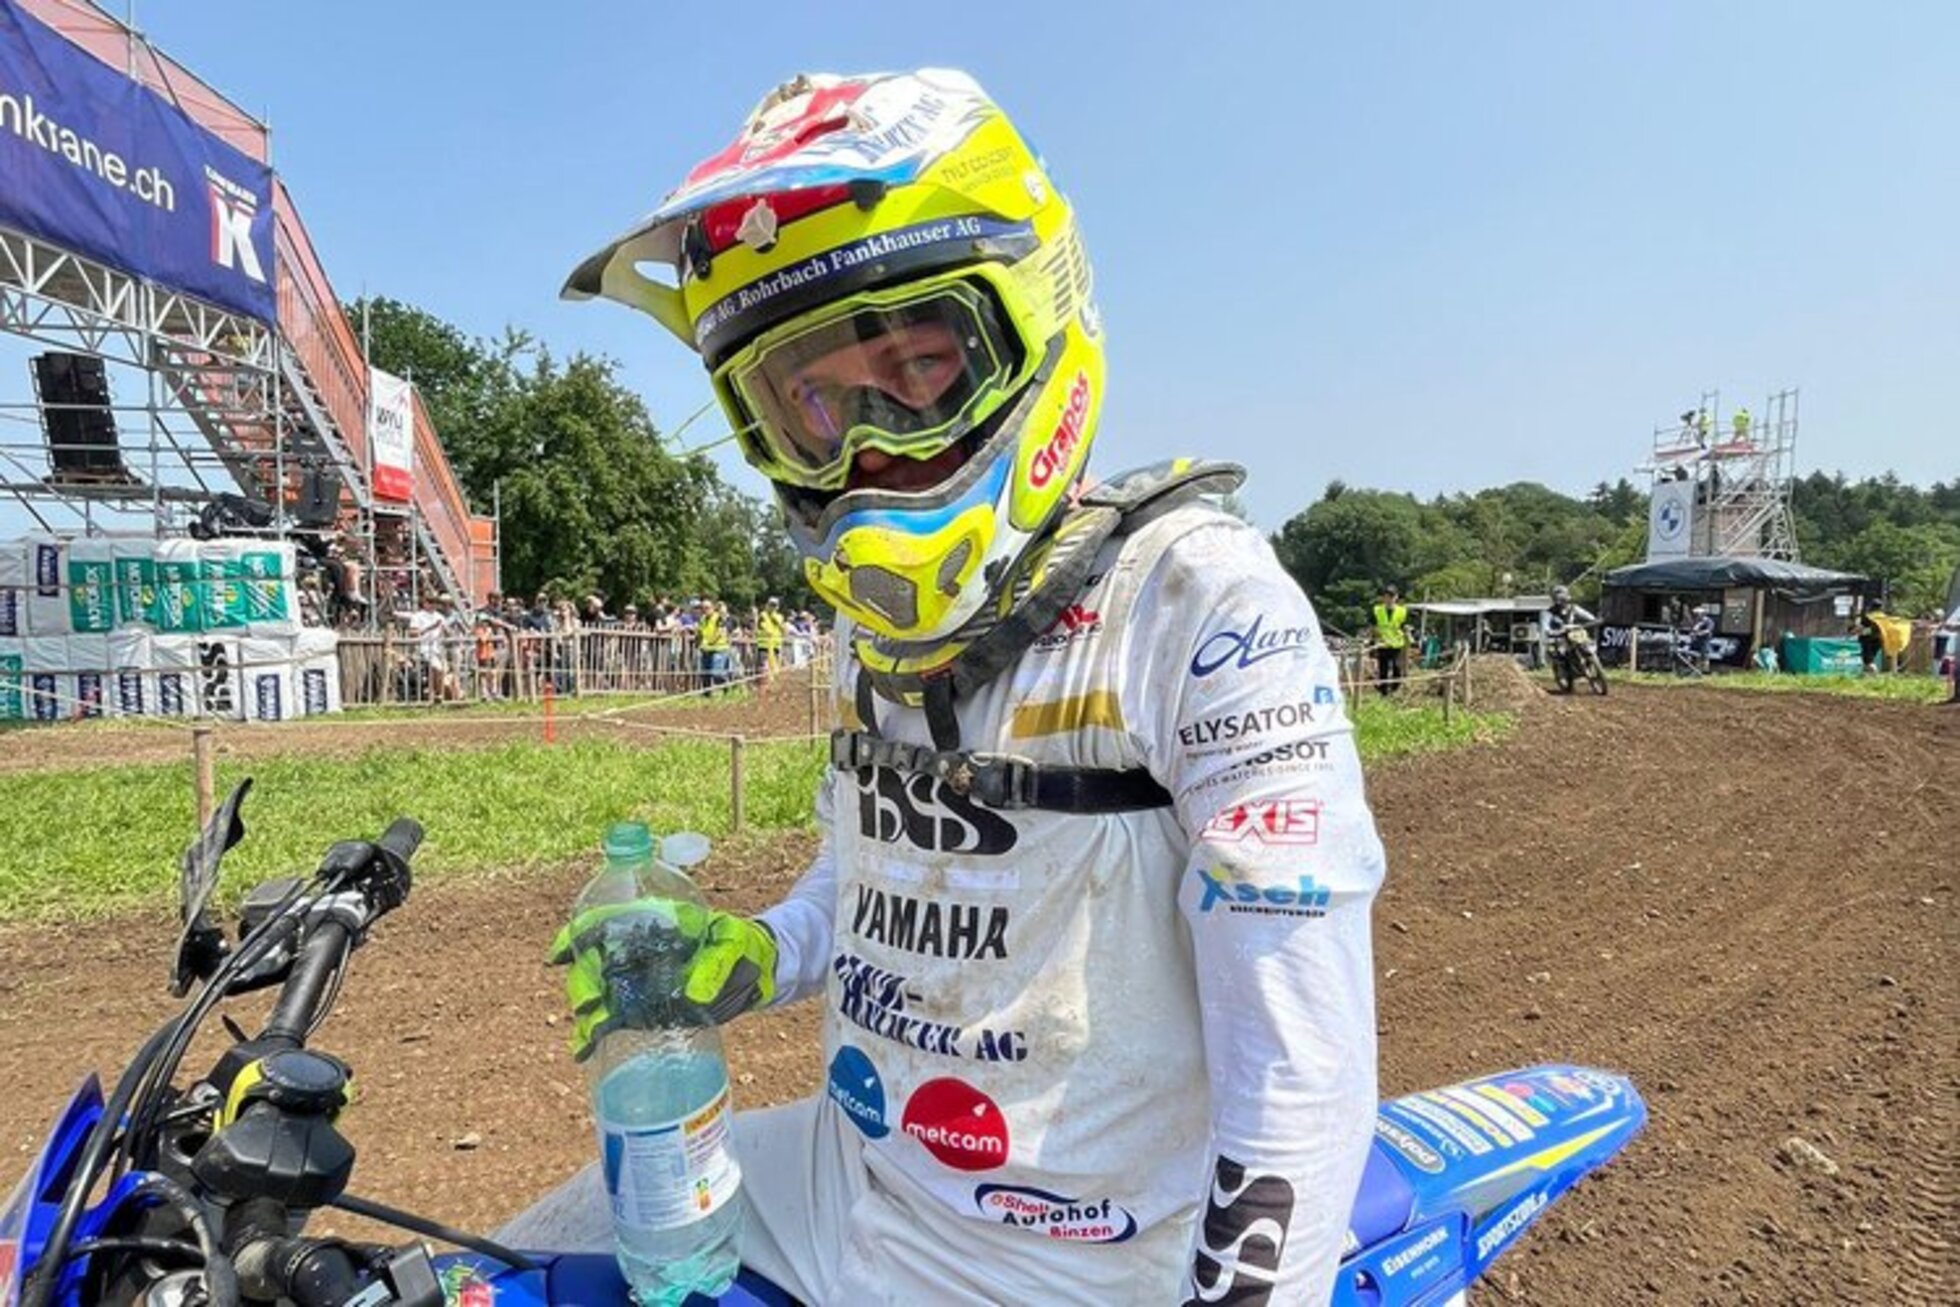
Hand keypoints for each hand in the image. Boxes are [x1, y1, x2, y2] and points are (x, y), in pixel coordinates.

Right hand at [549, 900, 777, 1060]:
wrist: (756, 970)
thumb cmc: (741, 945)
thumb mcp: (733, 944)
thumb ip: (715, 964)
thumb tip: (692, 994)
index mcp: (651, 923)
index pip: (604, 922)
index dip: (577, 934)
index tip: (560, 952)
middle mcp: (637, 953)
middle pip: (593, 963)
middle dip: (582, 983)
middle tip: (590, 1004)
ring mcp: (638, 982)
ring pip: (598, 994)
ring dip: (585, 1013)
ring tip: (586, 1036)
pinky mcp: (645, 1009)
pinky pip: (613, 1020)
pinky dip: (594, 1034)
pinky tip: (584, 1050)